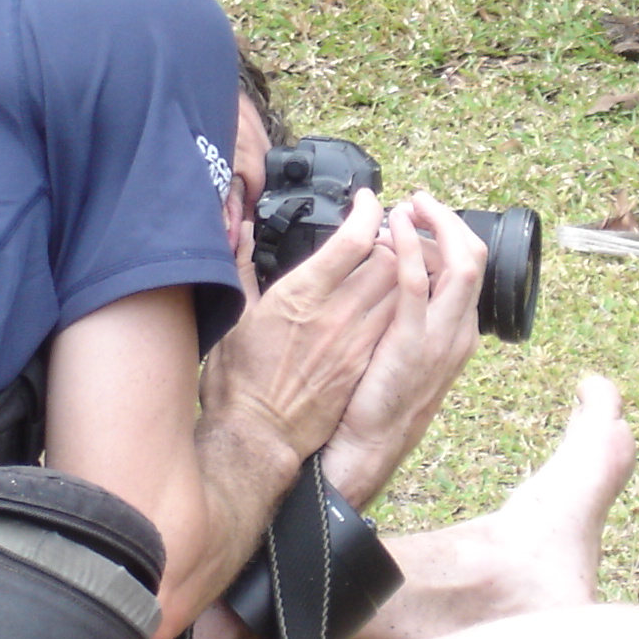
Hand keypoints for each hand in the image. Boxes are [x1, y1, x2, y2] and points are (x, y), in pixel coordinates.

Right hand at [200, 188, 399, 463]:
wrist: (258, 436)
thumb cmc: (239, 378)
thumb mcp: (234, 313)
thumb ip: (239, 263)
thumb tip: (235, 225)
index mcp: (302, 293)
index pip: (353, 239)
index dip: (368, 212)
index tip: (368, 202)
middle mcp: (337, 313)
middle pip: (388, 259)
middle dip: (392, 239)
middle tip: (386, 232)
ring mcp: (358, 342)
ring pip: (402, 290)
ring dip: (405, 270)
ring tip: (397, 261)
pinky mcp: (368, 366)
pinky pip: (400, 323)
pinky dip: (405, 304)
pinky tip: (399, 299)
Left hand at [320, 190, 486, 505]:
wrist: (368, 448)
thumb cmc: (376, 405)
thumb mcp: (408, 360)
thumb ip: (411, 323)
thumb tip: (396, 285)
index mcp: (459, 335)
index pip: (470, 272)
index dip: (451, 238)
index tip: (424, 219)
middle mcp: (459, 333)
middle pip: (475, 259)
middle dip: (450, 221)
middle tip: (420, 201)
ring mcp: (441, 338)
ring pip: (460, 263)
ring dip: (436, 225)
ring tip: (410, 205)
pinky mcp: (412, 341)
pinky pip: (417, 281)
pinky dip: (409, 245)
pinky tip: (394, 227)